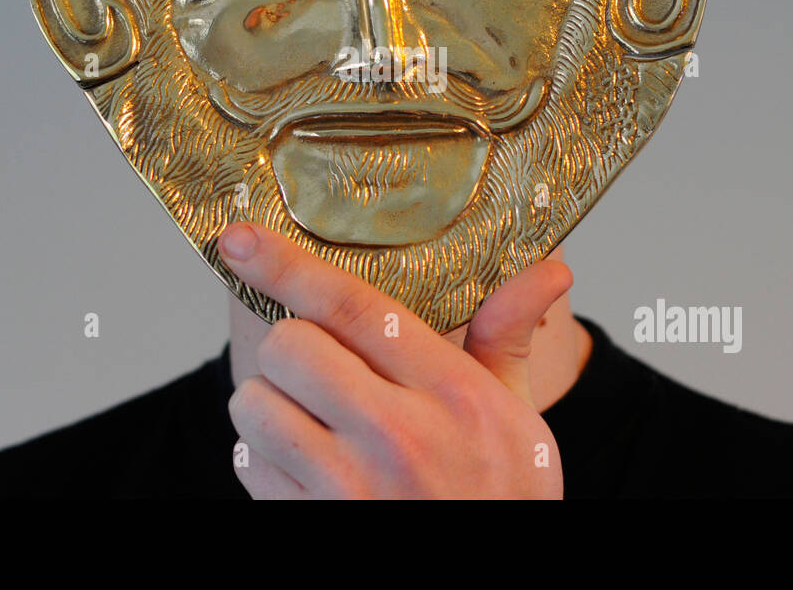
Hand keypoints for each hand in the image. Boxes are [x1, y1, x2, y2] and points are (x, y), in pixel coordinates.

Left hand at [217, 221, 571, 498]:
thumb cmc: (500, 500)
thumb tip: (552, 269)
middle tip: (317, 368)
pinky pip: (246, 464)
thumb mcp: (518, 418)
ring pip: (254, 402)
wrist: (493, 582)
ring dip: (269, 404)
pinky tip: (308, 470)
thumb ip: (507, 337)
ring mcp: (349, 490)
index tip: (240, 238)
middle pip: (288, 345)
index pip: (352, 307)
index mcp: (451, 394)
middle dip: (290, 347)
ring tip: (312, 422)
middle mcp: (398, 437)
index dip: (286, 264)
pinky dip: (264, 460)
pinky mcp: (310, 525)